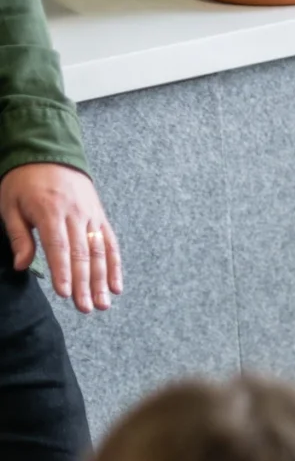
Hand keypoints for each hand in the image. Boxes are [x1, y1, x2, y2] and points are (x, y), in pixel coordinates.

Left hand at [1, 163, 121, 312]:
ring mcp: (91, 216)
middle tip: (86, 308)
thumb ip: (19, 236)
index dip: (62, 272)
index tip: (64, 294)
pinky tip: (116, 285)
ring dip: (102, 281)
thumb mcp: (10, 205)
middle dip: (84, 284)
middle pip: (82, 255)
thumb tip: (22, 265)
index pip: (58, 247)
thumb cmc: (23, 181)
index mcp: (50, 212)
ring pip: (99, 253)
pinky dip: (115, 266)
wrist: (49, 152)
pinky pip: (110, 244)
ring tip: (104, 303)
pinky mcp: (100, 217)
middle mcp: (75, 215)